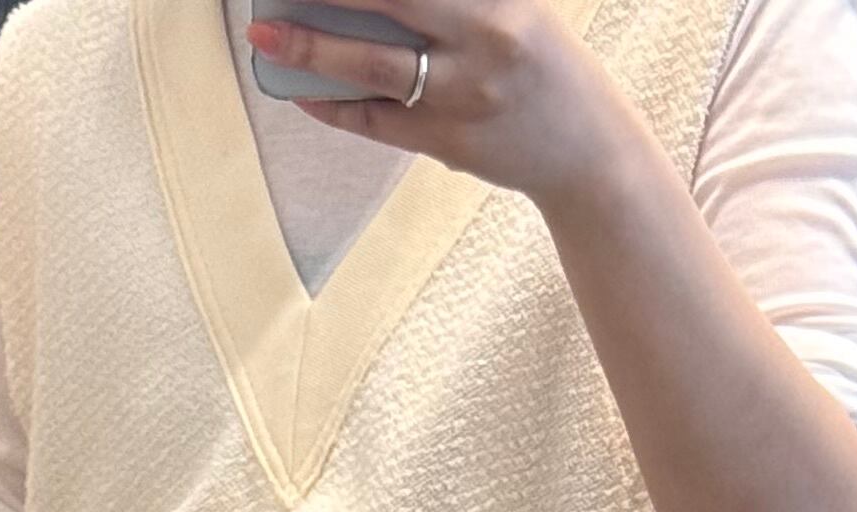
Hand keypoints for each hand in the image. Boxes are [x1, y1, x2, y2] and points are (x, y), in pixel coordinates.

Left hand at [245, 0, 625, 210]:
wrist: (588, 151)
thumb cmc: (543, 67)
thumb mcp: (515, 9)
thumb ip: (456, 2)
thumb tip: (382, 3)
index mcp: (497, 1)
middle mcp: (482, 42)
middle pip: (389, 4)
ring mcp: (463, 97)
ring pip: (374, 67)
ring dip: (314, 50)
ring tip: (268, 37)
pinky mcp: (447, 144)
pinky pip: (376, 122)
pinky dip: (334, 105)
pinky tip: (301, 90)